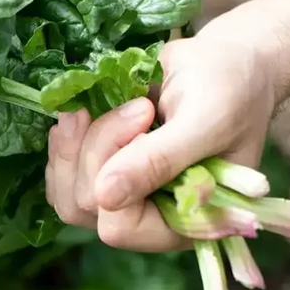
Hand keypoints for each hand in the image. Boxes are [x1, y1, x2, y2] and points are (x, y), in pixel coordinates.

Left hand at [45, 35, 276, 251]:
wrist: (221, 62)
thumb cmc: (229, 90)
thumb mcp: (205, 122)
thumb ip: (160, 160)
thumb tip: (105, 196)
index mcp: (182, 223)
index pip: (120, 227)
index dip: (117, 176)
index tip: (144, 118)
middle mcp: (148, 216)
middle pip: (83, 206)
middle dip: (97, 149)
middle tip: (137, 106)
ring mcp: (120, 194)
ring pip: (64, 192)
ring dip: (73, 145)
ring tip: (98, 108)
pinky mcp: (100, 169)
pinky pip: (60, 172)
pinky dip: (64, 141)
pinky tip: (80, 113)